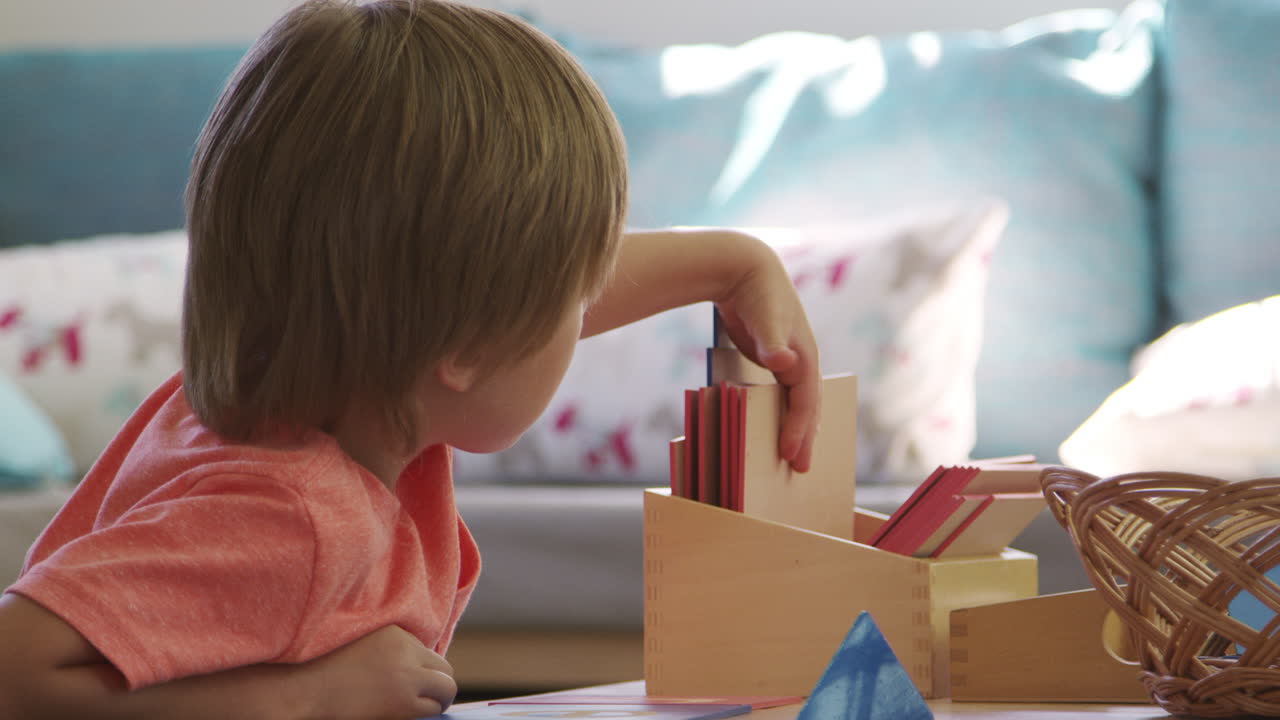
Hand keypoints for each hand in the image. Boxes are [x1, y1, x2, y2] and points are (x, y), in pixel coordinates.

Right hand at [304, 625, 456, 719]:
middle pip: (446, 670)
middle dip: (440, 685)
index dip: (426, 670)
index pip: (430, 653)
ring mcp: (407, 678)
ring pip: (445, 691)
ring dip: (436, 701)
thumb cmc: (325, 668)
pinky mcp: (402, 703)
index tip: (415, 681)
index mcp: (396, 634)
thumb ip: (391, 649)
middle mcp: (407, 652)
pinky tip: (407, 713)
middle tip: (428, 697)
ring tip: (423, 708)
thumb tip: (416, 666)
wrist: (305, 688)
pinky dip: (424, 713)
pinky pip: (429, 710)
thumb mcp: (362, 644)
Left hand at [715, 233, 820, 471]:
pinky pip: (780, 394)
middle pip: (806, 407)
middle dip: (804, 437)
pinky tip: (770, 425)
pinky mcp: (772, 359)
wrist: (746, 267)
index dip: (799, 429)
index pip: (805, 401)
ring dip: (795, 428)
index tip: (791, 455)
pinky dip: (779, 412)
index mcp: (805, 356)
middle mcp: (801, 361)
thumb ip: (772, 341)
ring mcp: (787, 361)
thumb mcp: (766, 317)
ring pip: (795, 402)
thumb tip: (782, 361)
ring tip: (792, 455)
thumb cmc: (759, 292)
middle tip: (802, 470)